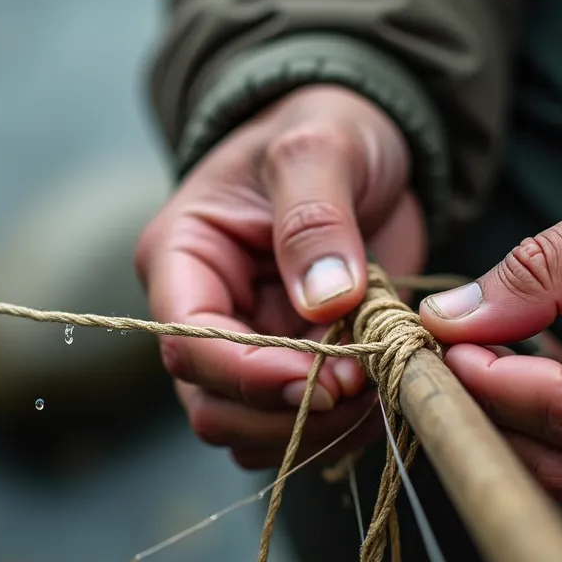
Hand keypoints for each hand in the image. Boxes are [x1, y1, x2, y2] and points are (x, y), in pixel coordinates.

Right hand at [135, 85, 424, 468]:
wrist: (364, 144)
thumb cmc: (324, 129)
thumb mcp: (320, 148)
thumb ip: (315, 217)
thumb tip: (324, 302)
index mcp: (182, 257)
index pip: (188, 341)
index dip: (249, 374)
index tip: (322, 378)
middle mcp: (204, 312)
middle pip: (212, 405)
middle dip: (287, 412)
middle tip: (362, 384)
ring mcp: (248, 347)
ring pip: (251, 432)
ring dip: (315, 429)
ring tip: (378, 384)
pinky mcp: (295, 367)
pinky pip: (297, 429)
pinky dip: (338, 429)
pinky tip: (378, 392)